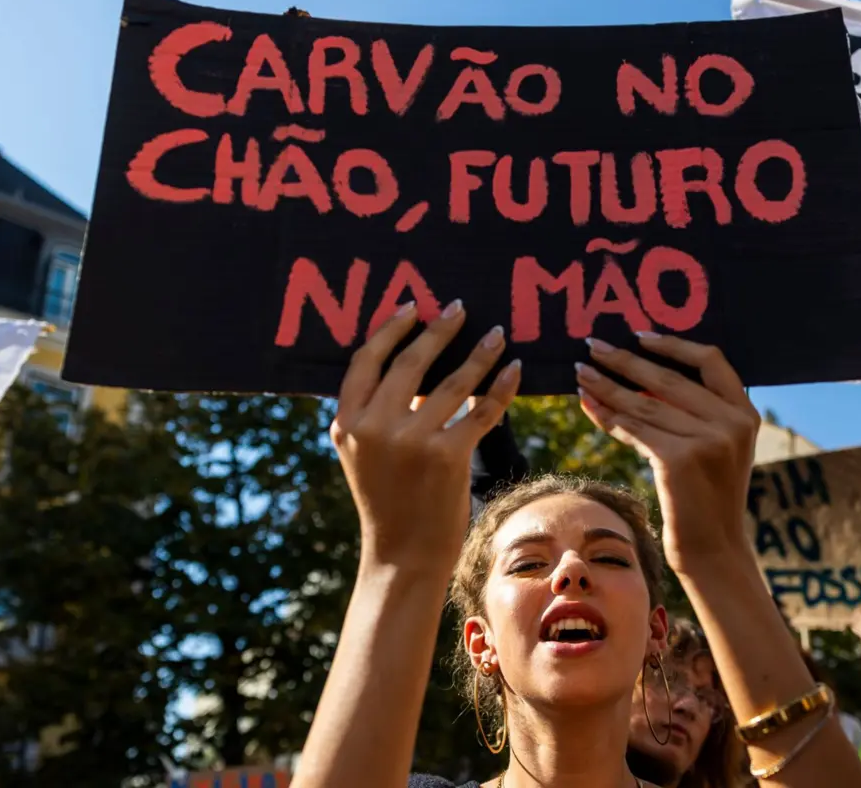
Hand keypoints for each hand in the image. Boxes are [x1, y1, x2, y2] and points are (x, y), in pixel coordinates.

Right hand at [332, 301, 520, 567]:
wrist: (402, 553)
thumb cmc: (387, 499)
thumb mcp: (362, 454)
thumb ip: (372, 413)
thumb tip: (409, 361)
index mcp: (346, 423)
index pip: (365, 361)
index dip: (390, 329)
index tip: (413, 306)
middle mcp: (375, 428)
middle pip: (410, 363)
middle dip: (438, 330)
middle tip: (460, 308)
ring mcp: (411, 442)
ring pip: (453, 383)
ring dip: (479, 353)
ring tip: (496, 333)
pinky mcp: (447, 457)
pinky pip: (482, 410)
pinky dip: (501, 386)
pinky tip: (514, 369)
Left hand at [575, 335, 759, 571]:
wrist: (713, 550)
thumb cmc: (707, 499)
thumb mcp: (715, 449)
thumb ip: (694, 413)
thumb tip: (640, 377)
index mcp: (745, 413)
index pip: (710, 360)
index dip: (673, 344)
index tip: (639, 335)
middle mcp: (731, 422)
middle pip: (668, 377)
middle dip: (624, 360)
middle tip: (592, 345)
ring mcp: (708, 440)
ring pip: (645, 403)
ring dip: (607, 385)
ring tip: (580, 373)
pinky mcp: (679, 459)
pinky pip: (635, 428)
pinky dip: (608, 415)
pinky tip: (588, 405)